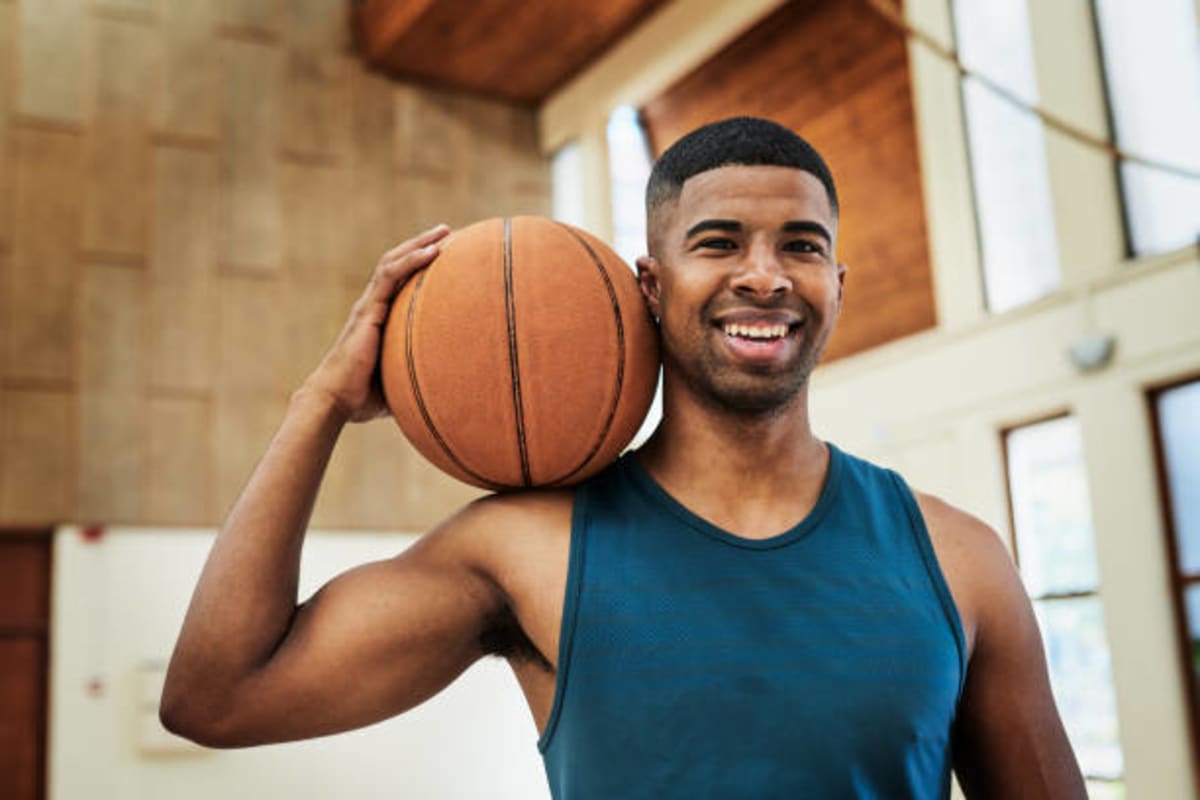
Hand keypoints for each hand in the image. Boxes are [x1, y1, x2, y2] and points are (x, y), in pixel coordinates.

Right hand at [305, 224, 450, 422]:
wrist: (335, 401)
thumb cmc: (364, 397)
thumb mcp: (400, 381)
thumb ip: (418, 374)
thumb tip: (448, 388)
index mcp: (378, 318)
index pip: (401, 281)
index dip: (421, 265)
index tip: (447, 254)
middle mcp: (372, 306)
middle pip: (398, 264)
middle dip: (423, 244)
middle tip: (450, 232)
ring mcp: (369, 305)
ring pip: (394, 262)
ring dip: (420, 243)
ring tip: (446, 232)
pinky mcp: (368, 310)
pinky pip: (390, 276)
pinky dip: (412, 260)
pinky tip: (433, 251)